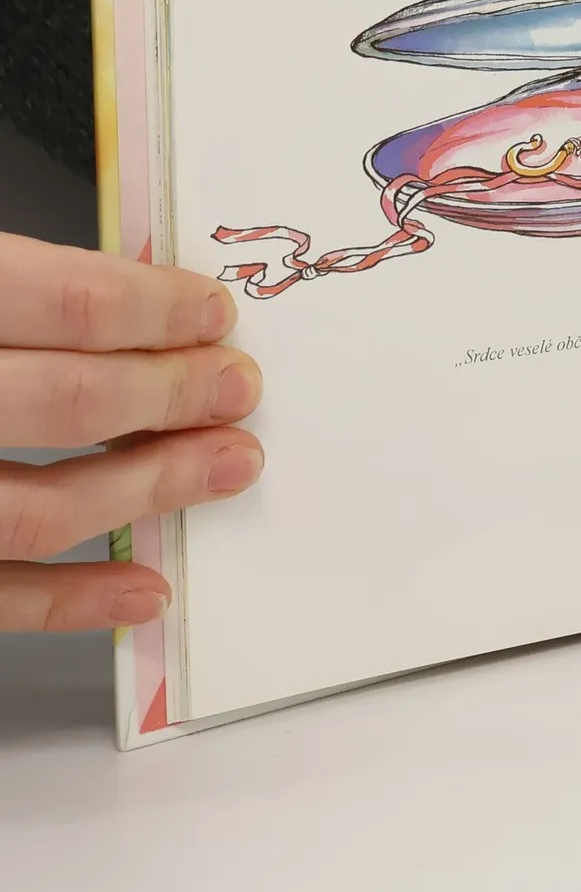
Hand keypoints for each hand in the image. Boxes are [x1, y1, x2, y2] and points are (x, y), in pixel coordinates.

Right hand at [1, 233, 261, 629]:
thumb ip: (28, 290)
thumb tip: (143, 297)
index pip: (67, 302)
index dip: (158, 309)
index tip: (217, 314)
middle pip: (69, 401)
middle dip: (175, 394)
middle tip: (241, 389)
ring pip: (36, 508)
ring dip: (150, 488)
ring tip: (230, 467)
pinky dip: (72, 601)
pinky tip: (147, 588)